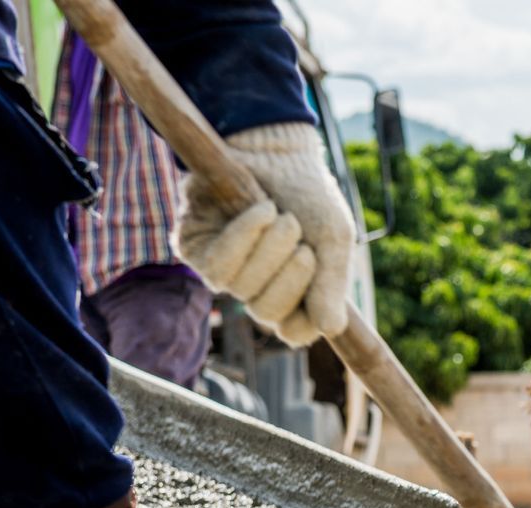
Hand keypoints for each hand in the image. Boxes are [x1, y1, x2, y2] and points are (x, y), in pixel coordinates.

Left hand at [175, 122, 355, 346]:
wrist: (276, 151)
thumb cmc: (309, 197)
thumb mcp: (333, 241)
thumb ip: (333, 286)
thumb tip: (330, 329)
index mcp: (293, 297)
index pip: (294, 333)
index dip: (307, 312)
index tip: (318, 272)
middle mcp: (255, 292)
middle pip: (267, 313)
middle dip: (290, 273)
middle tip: (300, 237)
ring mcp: (224, 274)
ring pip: (242, 290)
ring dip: (269, 249)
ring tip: (281, 216)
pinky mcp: (196, 252)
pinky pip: (219, 267)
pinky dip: (244, 237)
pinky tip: (261, 212)